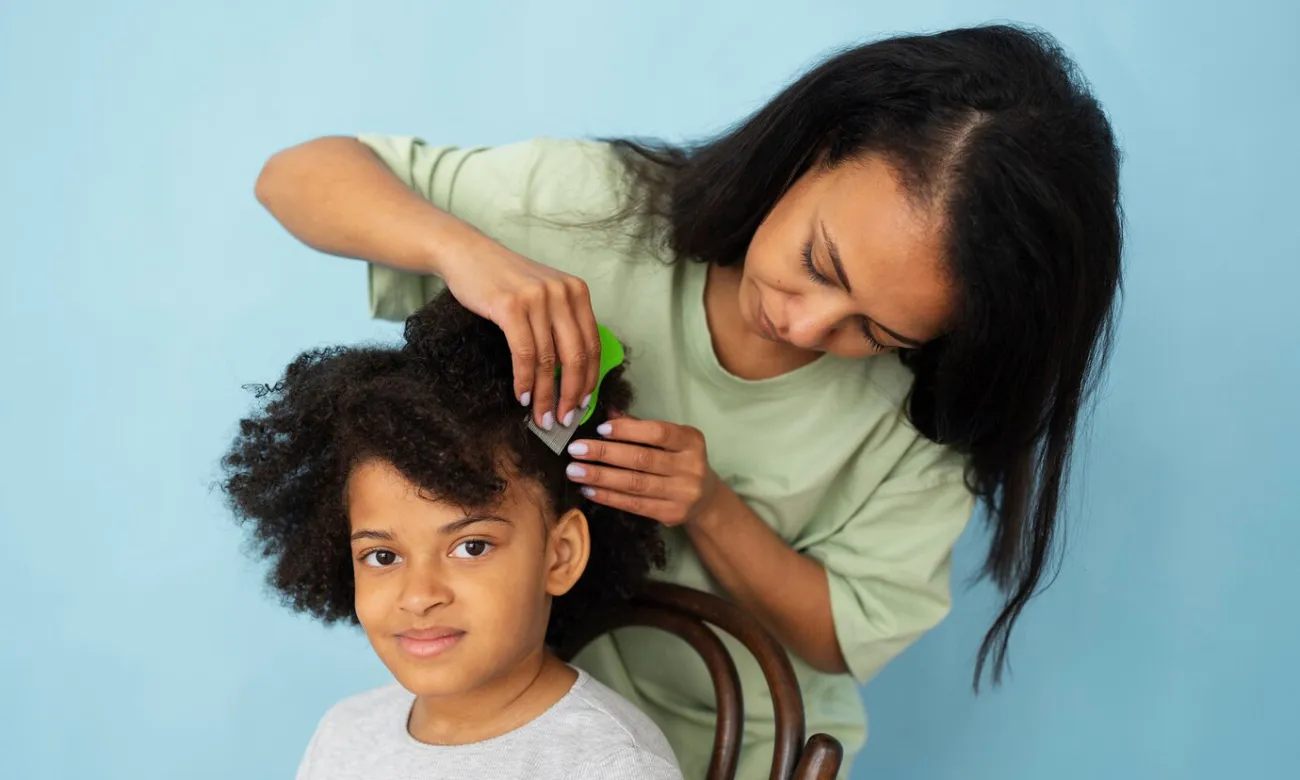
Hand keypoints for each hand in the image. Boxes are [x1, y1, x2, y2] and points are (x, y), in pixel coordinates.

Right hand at [437, 237, 598, 429]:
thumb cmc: (503, 281)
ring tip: (541, 417)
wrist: (466, 254)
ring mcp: (537, 299)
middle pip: (576, 357)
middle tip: (563, 419)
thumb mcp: (543, 295)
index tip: (583, 405)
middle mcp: (562, 293)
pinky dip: (524, 381)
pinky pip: (524, 354)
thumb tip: (572, 377)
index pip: (593, 345)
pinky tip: (521, 396)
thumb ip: (561, 325)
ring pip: (548, 360)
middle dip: (571, 395)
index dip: (589, 380)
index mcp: (577, 292)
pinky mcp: (511, 307)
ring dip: (544, 395)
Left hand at [563, 416, 720, 526]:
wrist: (705, 499)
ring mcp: (683, 493)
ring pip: (635, 483)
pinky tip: (589, 490)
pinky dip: (609, 497)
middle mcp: (691, 466)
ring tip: (575, 471)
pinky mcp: (671, 513)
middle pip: (642, 459)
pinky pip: (634, 504)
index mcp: (691, 441)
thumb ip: (640, 428)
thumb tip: (607, 413)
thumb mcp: (669, 441)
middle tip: (576, 450)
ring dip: (600, 477)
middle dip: (604, 454)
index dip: (627, 431)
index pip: (658, 433)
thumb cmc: (679, 461)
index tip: (599, 430)